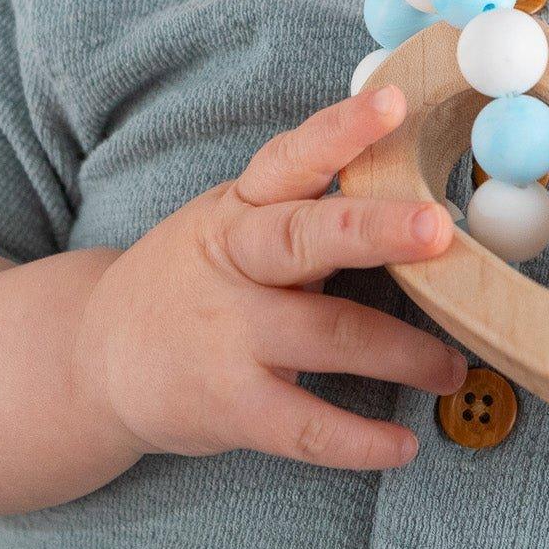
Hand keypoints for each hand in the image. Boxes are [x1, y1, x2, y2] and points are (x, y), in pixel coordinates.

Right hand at [73, 85, 467, 471]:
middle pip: (307, 238)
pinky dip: (359, 441)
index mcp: (240, 206)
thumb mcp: (232, 223)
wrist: (93, 357)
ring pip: (327, 335)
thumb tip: (414, 192)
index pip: (292, 157)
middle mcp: (233, 260)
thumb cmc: (194, 277)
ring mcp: (227, 335)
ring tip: (455, 366)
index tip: (393, 103)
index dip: (342, 129)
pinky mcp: (227, 406)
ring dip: (403, 353)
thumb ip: (305, 209)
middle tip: (438, 229)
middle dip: (376, 231)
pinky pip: (304, 427)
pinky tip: (403, 446)